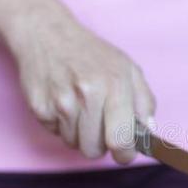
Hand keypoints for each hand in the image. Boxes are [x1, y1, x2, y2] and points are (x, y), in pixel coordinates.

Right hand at [6, 10, 155, 162]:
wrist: (47, 33)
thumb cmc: (92, 54)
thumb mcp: (128, 68)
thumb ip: (144, 101)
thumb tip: (148, 132)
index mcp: (115, 85)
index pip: (121, 140)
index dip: (125, 154)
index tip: (124, 153)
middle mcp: (88, 94)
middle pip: (95, 150)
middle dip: (100, 143)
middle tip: (99, 122)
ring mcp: (61, 101)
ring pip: (74, 144)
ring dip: (80, 133)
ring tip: (80, 108)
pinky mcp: (39, 107)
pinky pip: (55, 134)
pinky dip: (61, 124)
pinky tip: (62, 101)